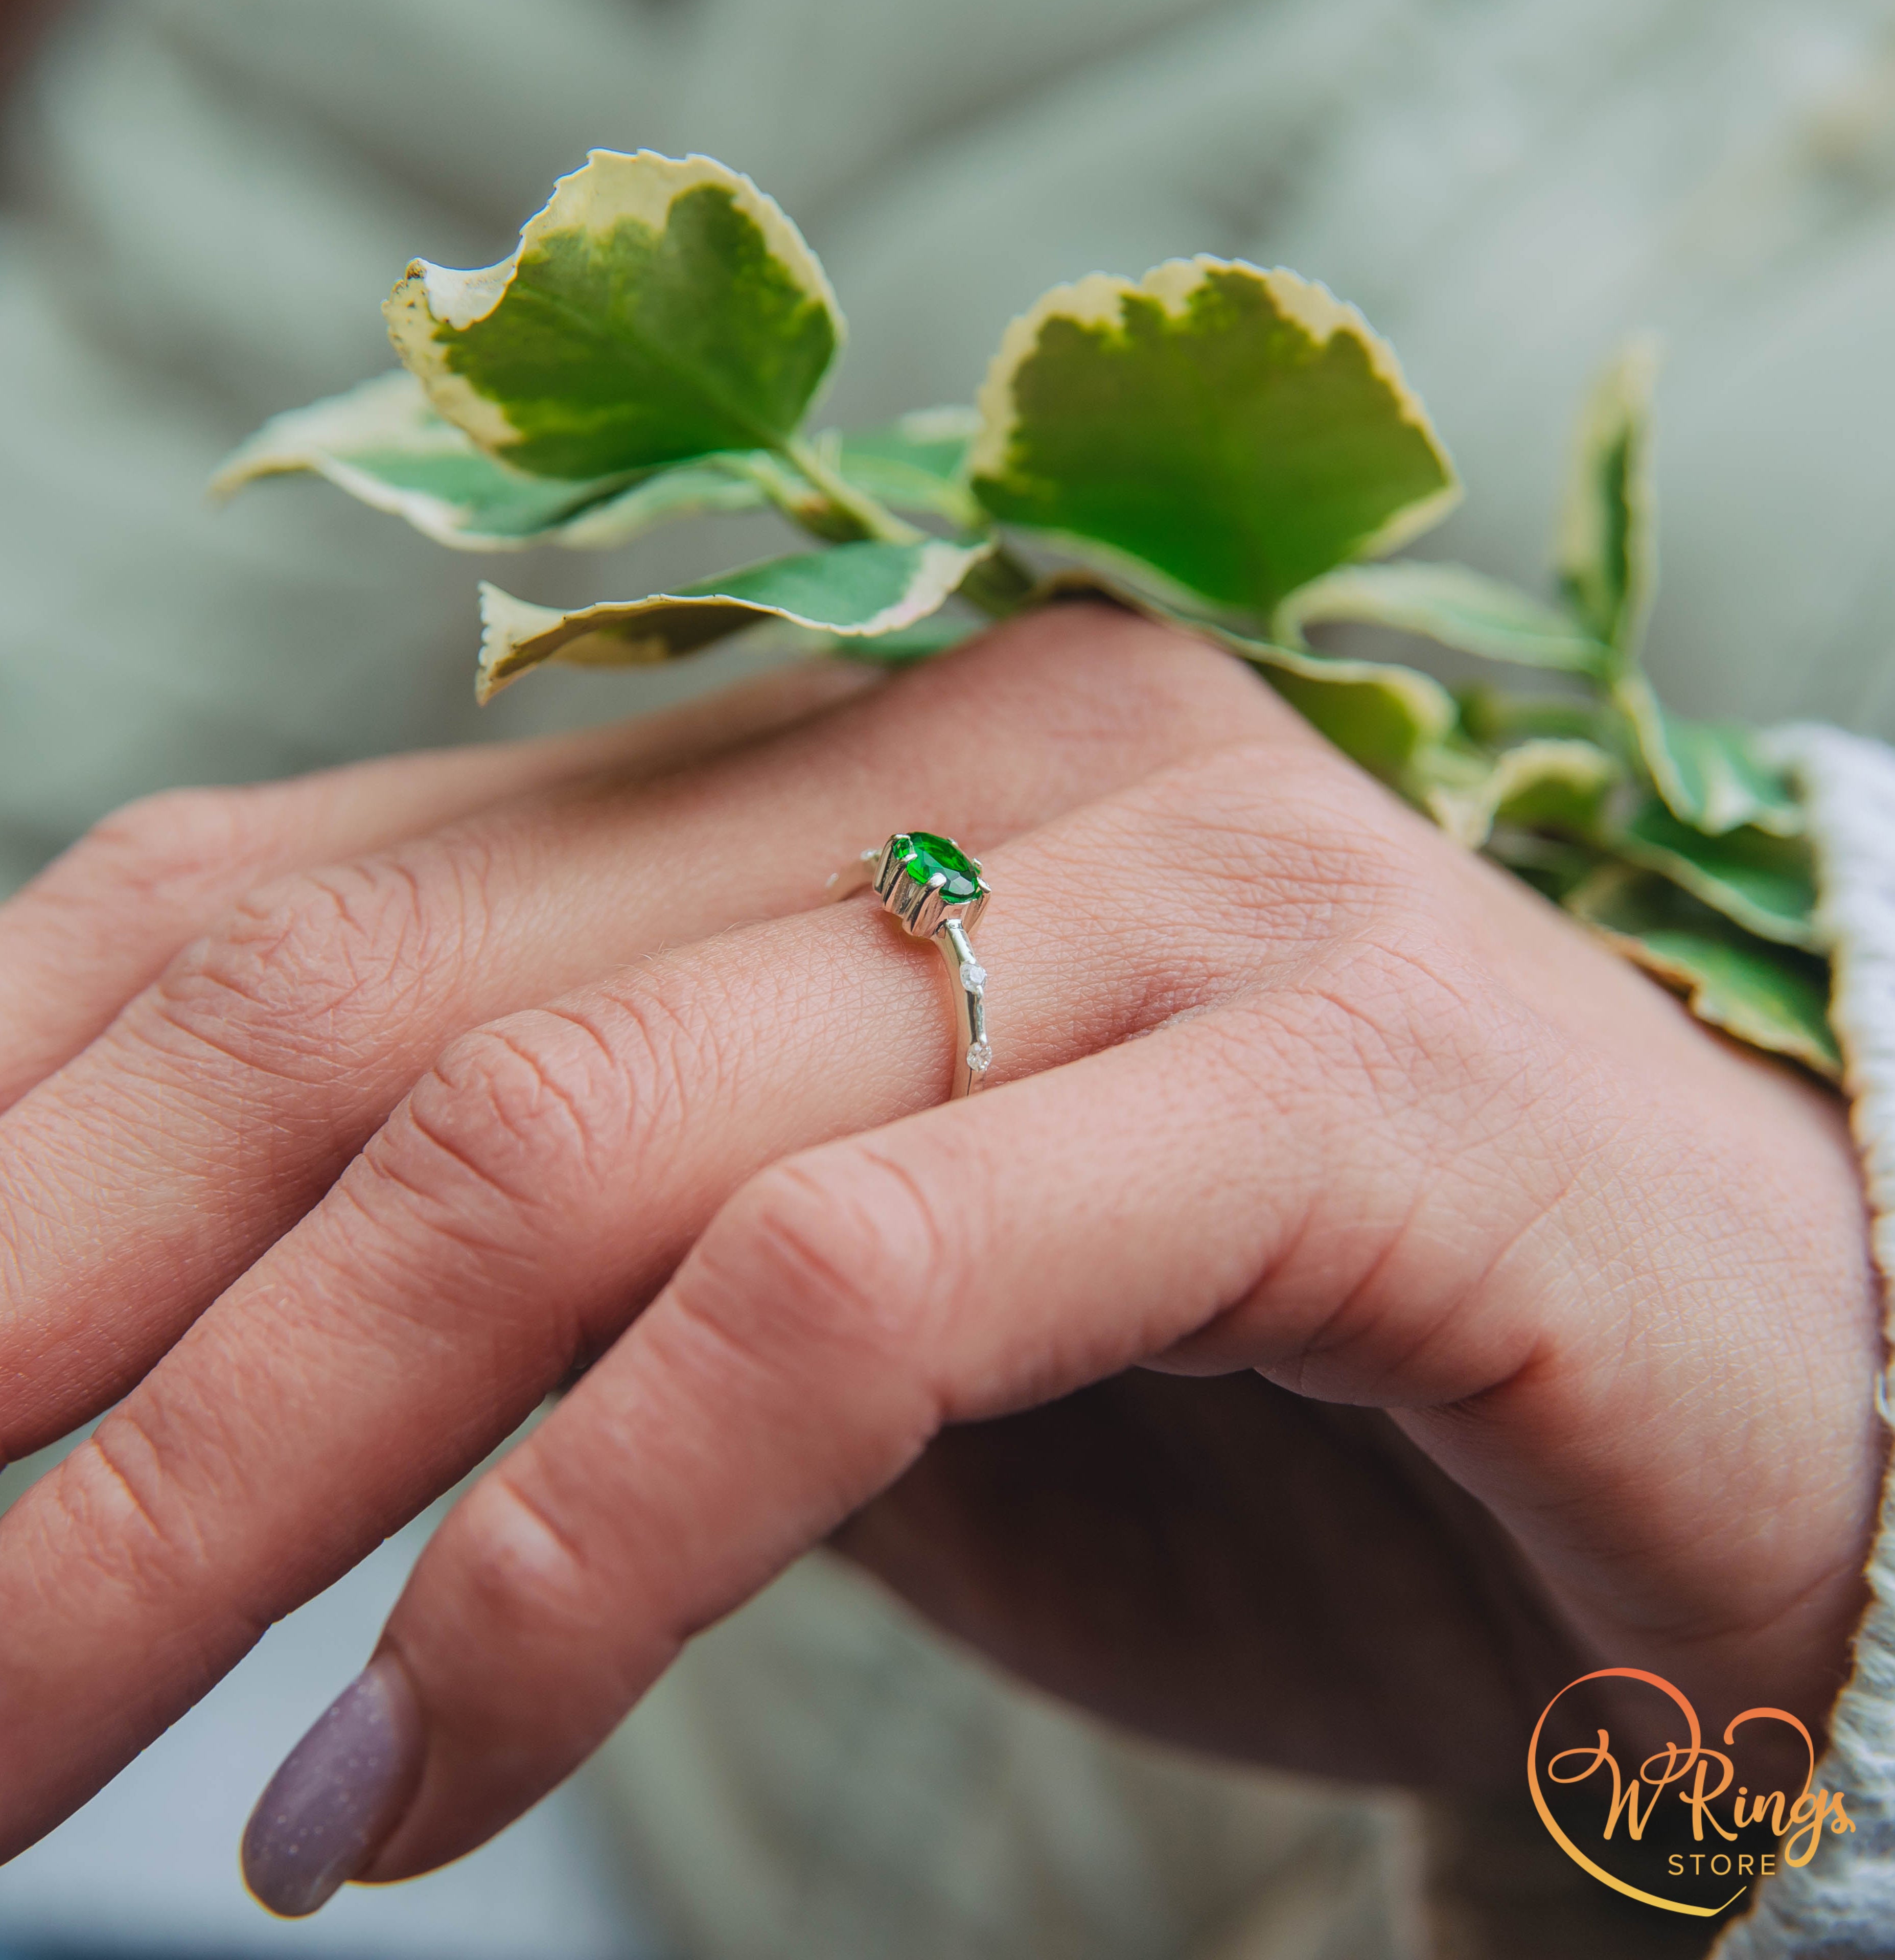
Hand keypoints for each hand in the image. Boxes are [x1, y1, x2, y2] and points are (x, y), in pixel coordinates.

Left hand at [0, 604, 1874, 1914]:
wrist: (1717, 1402)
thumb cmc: (1248, 1365)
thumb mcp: (819, 1280)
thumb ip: (565, 1249)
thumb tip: (170, 1364)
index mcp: (825, 747)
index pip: (291, 889)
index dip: (0, 1125)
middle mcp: (978, 746)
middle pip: (373, 1008)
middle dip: (41, 1322)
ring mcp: (1170, 887)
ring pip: (564, 1141)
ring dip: (229, 1485)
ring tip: (24, 1763)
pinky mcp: (1331, 1083)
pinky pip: (851, 1291)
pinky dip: (580, 1556)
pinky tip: (414, 1782)